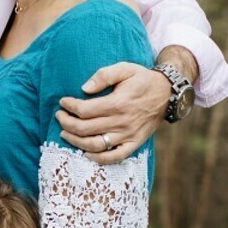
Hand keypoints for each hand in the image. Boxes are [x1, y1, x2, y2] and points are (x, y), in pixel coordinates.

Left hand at [57, 58, 186, 162]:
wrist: (167, 93)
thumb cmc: (142, 79)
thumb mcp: (124, 68)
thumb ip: (103, 76)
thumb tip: (84, 89)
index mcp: (117, 103)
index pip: (85, 110)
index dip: (69, 107)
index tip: (62, 102)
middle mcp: (121, 121)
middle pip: (85, 128)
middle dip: (67, 123)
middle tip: (59, 117)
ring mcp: (128, 135)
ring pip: (96, 145)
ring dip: (76, 142)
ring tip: (65, 133)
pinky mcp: (134, 143)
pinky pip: (115, 157)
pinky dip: (99, 159)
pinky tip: (86, 153)